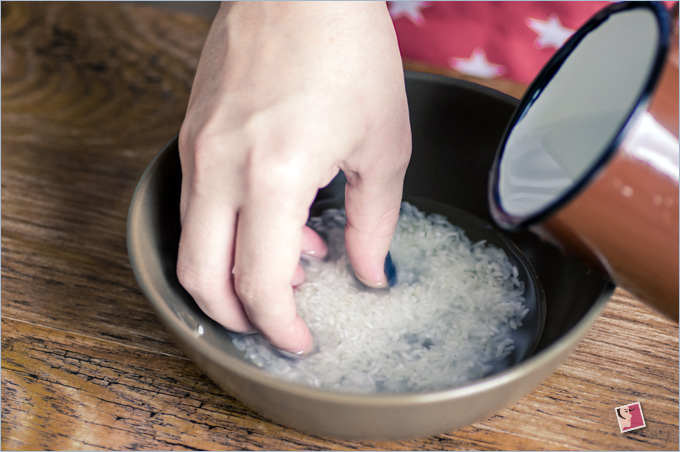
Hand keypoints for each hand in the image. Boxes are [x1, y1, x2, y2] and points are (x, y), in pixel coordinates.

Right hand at [177, 1, 410, 354]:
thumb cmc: (348, 50)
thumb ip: (375, 222)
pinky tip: (275, 219)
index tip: (301, 341)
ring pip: (191, 243)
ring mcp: (196, 148)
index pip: (260, 284)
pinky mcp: (191, 133)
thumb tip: (371, 271)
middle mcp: (220, 167)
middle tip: (278, 325)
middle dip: (236, 318)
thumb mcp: (383, 146)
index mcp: (275, 176)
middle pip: (200, 277)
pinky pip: (196, 203)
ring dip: (232, 273)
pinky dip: (226, 233)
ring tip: (292, 264)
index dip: (280, 327)